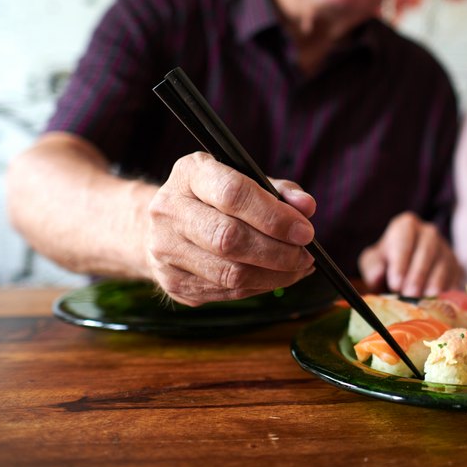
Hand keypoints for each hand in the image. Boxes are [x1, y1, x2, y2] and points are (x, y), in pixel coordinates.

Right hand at [144, 152, 315, 305]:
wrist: (160, 225)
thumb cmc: (214, 198)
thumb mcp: (244, 179)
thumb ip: (279, 190)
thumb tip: (306, 207)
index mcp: (190, 174)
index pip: (233, 194)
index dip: (274, 216)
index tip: (305, 231)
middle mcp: (169, 210)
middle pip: (229, 239)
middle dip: (278, 251)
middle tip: (306, 255)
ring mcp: (166, 250)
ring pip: (230, 273)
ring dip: (275, 275)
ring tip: (298, 268)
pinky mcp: (173, 282)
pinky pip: (226, 291)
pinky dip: (260, 287)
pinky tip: (278, 277)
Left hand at [358, 212, 460, 296]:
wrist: (405, 270)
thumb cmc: (387, 263)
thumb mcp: (373, 261)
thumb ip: (372, 266)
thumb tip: (378, 275)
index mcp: (406, 225)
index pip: (405, 240)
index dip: (401, 262)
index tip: (395, 284)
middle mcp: (429, 232)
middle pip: (427, 250)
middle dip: (418, 274)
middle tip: (409, 294)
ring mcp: (445, 249)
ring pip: (443, 263)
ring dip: (433, 283)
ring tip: (423, 300)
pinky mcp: (456, 266)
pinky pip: (454, 277)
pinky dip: (447, 290)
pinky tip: (438, 302)